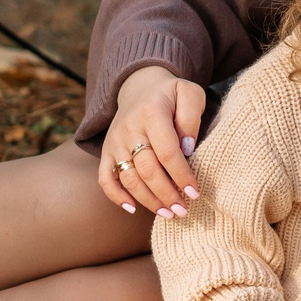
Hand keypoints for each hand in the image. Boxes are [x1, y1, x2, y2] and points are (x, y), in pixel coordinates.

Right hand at [99, 66, 205, 217]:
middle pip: (147, 169)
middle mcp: (129, 128)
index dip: (181, 175)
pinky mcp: (106, 151)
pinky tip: (132, 209)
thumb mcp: (190, 93)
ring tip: (168, 214)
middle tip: (183, 210)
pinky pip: (105, 178)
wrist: (139, 85)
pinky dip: (116, 196)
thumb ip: (191, 118)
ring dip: (148, 200)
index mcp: (151, 112)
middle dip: (167, 194)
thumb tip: (188, 149)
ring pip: (129, 178)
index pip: (167, 152)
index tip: (195, 192)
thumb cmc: (171, 95)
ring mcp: (114, 142)